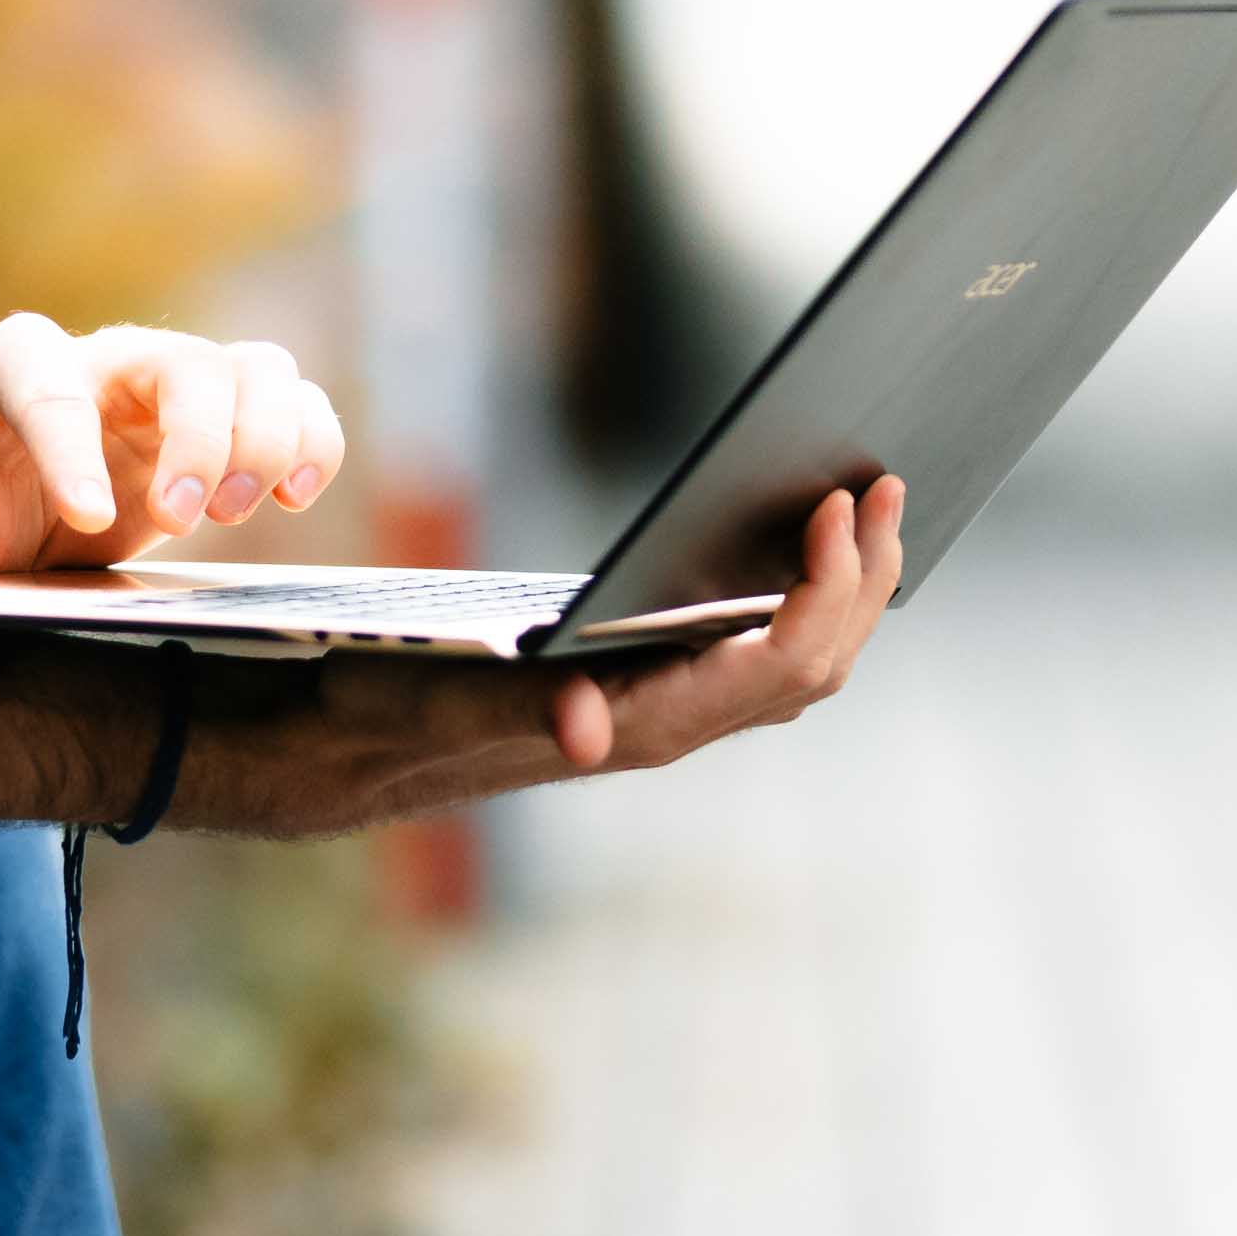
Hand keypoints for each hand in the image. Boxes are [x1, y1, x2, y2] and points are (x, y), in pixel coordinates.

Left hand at [0, 315, 343, 577]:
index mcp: (16, 366)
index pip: (50, 385)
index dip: (71, 449)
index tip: (85, 520)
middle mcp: (106, 359)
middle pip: (183, 362)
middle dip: (198, 442)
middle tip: (182, 523)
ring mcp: (175, 383)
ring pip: (256, 371)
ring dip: (266, 441)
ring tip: (235, 515)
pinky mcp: (225, 420)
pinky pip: (295, 404)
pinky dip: (312, 444)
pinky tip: (293, 498)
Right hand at [176, 476, 909, 838]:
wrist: (345, 753)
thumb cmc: (382, 709)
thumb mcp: (432, 690)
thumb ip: (510, 707)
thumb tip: (586, 723)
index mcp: (640, 726)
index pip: (782, 664)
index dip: (830, 587)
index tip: (841, 501)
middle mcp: (670, 729)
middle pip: (815, 663)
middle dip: (864, 576)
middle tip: (891, 481)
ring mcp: (668, 717)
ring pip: (798, 663)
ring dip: (846, 588)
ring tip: (872, 504)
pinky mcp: (649, 697)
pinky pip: (761, 653)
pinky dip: (803, 597)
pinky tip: (806, 547)